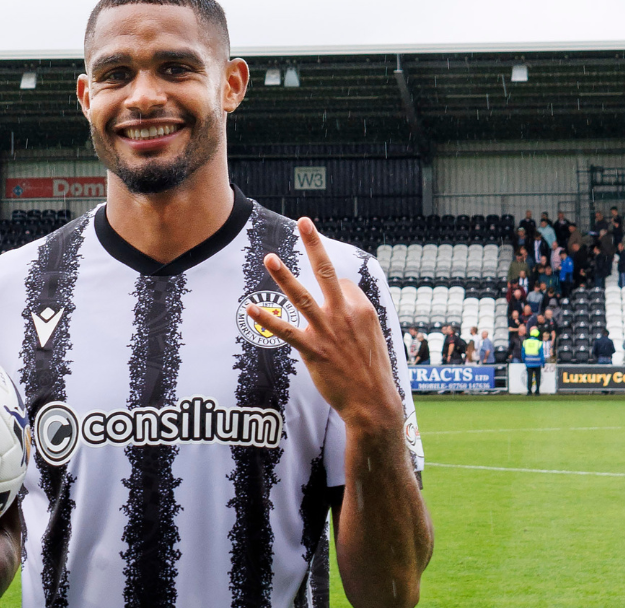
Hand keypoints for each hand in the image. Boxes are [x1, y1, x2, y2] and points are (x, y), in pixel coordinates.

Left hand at [247, 218, 401, 428]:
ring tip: (269, 257)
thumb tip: (342, 292)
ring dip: (284, 276)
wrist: (373, 403)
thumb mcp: (372, 335)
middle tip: (303, 222)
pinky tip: (252, 310)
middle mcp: (345, 315)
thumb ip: (357, 313)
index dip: (332, 291)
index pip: (340, 284)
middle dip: (314, 245)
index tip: (332, 305)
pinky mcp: (313, 351)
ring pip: (302, 297)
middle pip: (327, 272)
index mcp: (362, 309)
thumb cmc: (371, 369)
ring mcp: (328, 331)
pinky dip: (268, 320)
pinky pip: (287, 332)